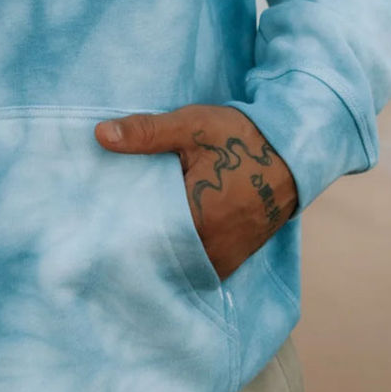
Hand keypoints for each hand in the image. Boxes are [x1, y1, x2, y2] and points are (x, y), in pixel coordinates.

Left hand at [95, 104, 298, 280]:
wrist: (292, 153)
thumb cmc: (240, 138)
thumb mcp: (191, 126)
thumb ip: (146, 132)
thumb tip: (100, 135)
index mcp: (197, 219)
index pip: (142, 236)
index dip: (118, 228)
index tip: (97, 219)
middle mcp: (211, 248)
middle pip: (157, 255)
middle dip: (134, 242)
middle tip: (106, 227)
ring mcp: (224, 257)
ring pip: (177, 264)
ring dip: (157, 251)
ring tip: (130, 233)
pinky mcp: (232, 258)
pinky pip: (196, 265)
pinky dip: (178, 255)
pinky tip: (160, 239)